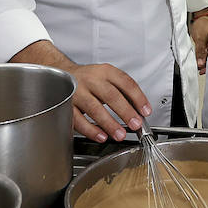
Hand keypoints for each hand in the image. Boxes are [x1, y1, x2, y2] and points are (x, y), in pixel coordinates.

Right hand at [11, 40, 151, 142]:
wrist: (61, 73)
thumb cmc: (88, 79)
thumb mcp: (107, 77)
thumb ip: (123, 91)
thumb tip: (140, 111)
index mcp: (105, 71)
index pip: (125, 82)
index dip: (138, 97)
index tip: (146, 111)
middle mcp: (91, 79)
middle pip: (111, 95)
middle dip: (125, 111)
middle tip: (135, 124)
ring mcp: (77, 91)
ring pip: (94, 108)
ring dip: (109, 123)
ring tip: (120, 134)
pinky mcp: (66, 104)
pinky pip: (78, 119)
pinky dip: (90, 129)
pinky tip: (101, 136)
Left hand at [189, 9, 207, 72]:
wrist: (202, 14)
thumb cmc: (204, 23)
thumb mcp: (200, 38)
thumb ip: (200, 51)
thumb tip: (200, 63)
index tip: (202, 70)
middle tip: (201, 70)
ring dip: (206, 60)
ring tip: (200, 66)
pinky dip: (206, 55)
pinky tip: (202, 59)